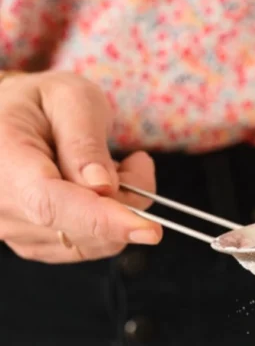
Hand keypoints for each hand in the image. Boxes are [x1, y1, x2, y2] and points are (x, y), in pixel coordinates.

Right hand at [0, 71, 161, 262]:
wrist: (17, 122)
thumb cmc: (42, 104)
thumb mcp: (69, 98)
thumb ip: (84, 141)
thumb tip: (102, 185)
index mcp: (4, 159)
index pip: (50, 202)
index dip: (102, 220)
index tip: (150, 230)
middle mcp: (2, 205)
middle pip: (81, 228)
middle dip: (126, 201)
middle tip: (136, 163)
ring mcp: (16, 232)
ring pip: (94, 242)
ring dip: (121, 211)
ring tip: (112, 169)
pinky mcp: (36, 246)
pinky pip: (91, 247)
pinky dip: (111, 224)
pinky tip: (102, 193)